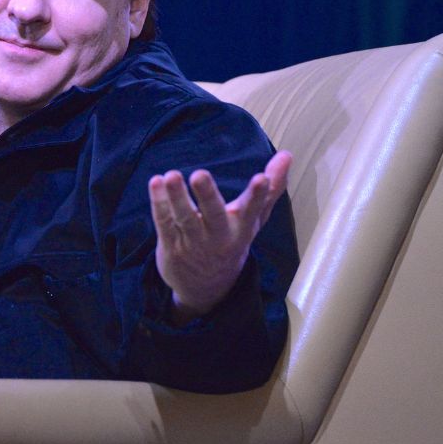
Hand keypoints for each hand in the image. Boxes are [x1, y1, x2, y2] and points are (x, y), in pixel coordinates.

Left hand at [148, 150, 290, 322]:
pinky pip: (165, 222)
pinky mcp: (171, 246)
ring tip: (171, 175)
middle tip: (200, 174)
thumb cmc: (233, 241)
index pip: (252, 210)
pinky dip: (159, 203)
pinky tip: (156, 182)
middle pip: (213, 215)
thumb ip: (270, 188)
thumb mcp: (254, 220)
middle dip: (207, 195)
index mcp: (242, 229)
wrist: (205, 288)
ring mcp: (193, 243)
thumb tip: (287, 155)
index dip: (257, 195)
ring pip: (185, 218)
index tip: (261, 178)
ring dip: (176, 196)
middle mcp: (218, 237)